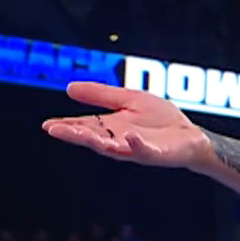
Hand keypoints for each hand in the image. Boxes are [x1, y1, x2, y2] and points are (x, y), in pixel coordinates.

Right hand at [43, 81, 210, 168]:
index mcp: (112, 128)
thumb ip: (102, 95)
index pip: (85, 126)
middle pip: (93, 138)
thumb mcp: (129, 100)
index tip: (48, 125)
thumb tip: (69, 87)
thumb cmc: (161, 120)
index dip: (66, 126)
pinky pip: (144, 150)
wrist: (192, 136)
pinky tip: (129, 136)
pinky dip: (136, 145)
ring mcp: (137, 149)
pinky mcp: (156, 153)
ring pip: (112, 148)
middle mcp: (120, 140)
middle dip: (74, 134)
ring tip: (79, 133)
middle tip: (54, 130)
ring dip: (96, 141)